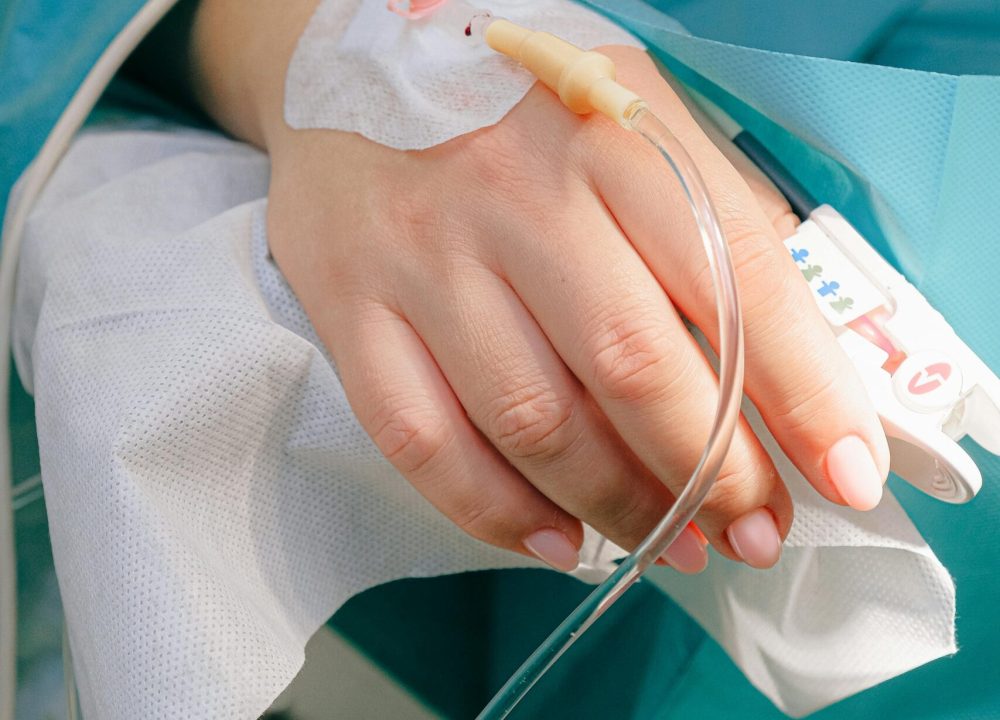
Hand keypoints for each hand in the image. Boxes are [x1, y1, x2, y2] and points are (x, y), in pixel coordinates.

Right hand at [188, 3, 889, 572]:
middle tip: (754, 530)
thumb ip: (715, 226)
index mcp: (616, 137)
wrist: (354, 57)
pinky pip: (424, 441)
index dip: (806, 392)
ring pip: (535, 421)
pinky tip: (555, 539)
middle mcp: (517, 195)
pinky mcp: (352, 306)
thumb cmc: (522, 108)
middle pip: (634, 367)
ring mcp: (425, 256)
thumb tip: (790, 375)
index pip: (737, 281)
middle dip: (712, 474)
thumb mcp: (637, 119)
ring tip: (671, 543)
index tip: (844, 473)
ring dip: (619, 507)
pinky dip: (497, 513)